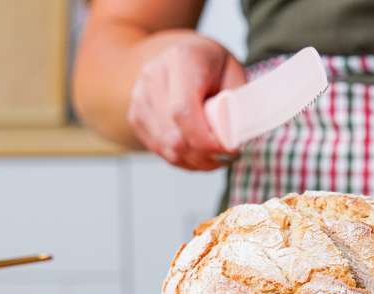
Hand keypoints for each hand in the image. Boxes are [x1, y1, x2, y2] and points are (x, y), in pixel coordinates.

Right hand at [127, 35, 245, 169]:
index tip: (230, 149)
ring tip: (216, 157)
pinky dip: (183, 159)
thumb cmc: (214, 65)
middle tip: (227, 157)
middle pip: (173, 136)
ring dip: (195, 161)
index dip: (205, 140)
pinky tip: (200, 154)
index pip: (182, 112)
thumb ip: (237, 102)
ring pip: (166, 148)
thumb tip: (235, 137)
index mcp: (182, 59)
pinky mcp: (136, 116)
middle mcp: (154, 76)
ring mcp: (140, 97)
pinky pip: (159, 149)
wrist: (183, 52)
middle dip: (204, 155)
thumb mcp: (235, 73)